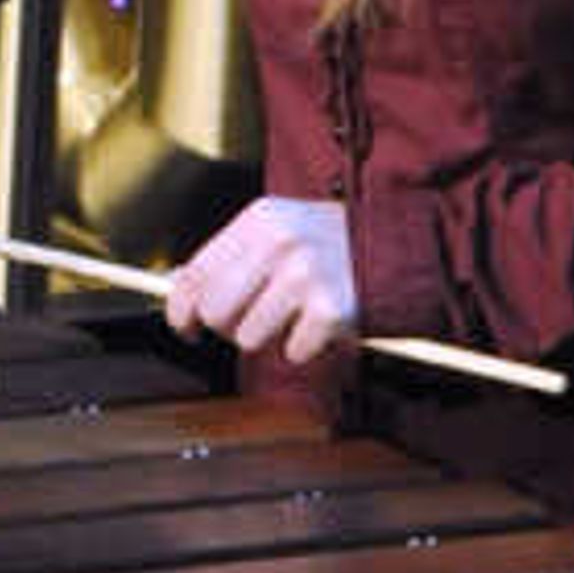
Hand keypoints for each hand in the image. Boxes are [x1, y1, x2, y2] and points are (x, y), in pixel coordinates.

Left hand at [161, 192, 359, 371]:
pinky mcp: (331, 308)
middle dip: (225, 328)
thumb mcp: (278, 230)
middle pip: (214, 311)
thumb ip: (230, 255)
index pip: (194, 273)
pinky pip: (292, 351)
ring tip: (292, 318)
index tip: (185, 328)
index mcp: (258, 220)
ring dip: (268, 339)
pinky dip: (303, 348)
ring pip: (248, 337)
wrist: (398, 246)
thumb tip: (175, 286)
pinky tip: (317, 326)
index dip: (180, 310)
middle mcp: (278, 242)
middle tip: (249, 324)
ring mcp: (305, 274)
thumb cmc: (330, 243)